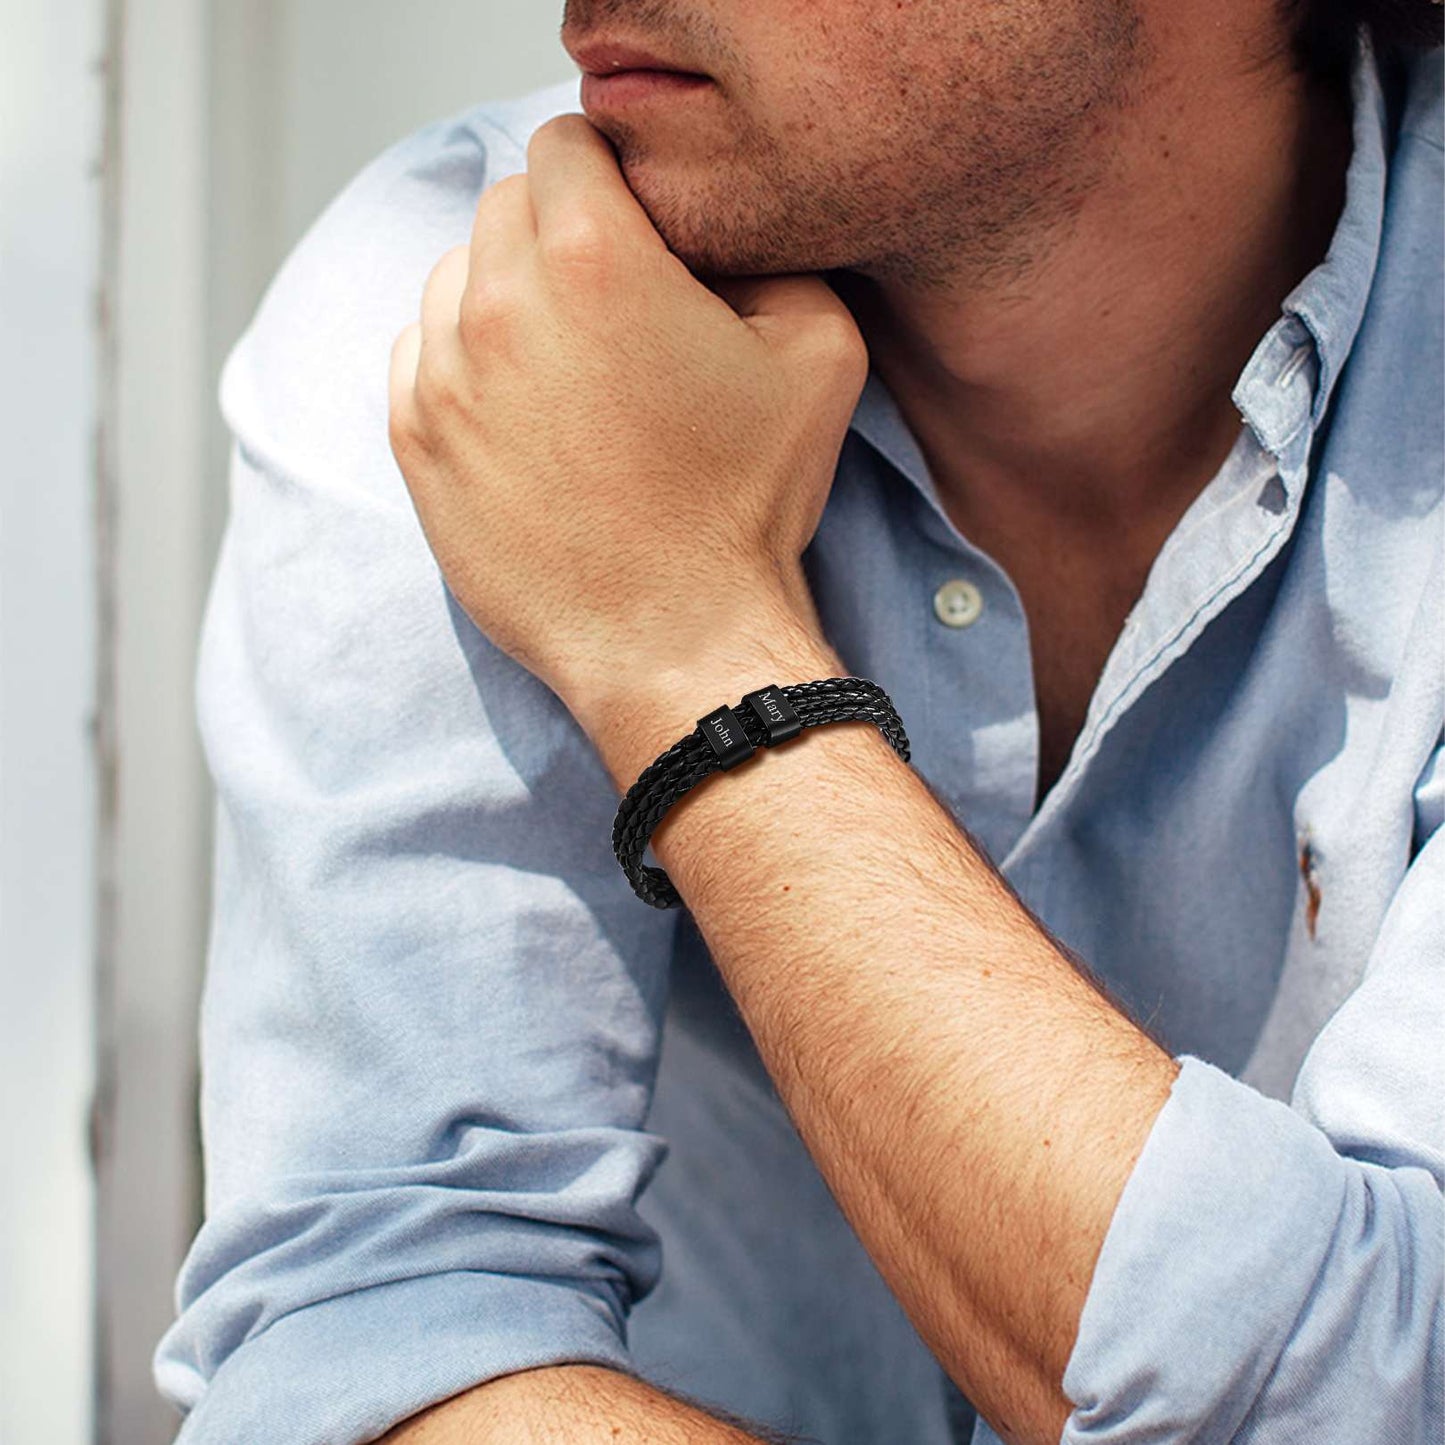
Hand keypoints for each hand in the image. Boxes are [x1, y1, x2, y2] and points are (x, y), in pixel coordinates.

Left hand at [387, 114, 867, 731]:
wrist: (679, 639)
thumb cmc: (747, 503)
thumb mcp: (818, 351)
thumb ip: (764, 254)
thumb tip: (712, 239)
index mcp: (594, 257)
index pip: (567, 143)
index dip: (608, 174)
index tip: (634, 222)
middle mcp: (499, 302)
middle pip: (506, 207)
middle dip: (557, 231)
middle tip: (611, 299)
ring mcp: (443, 377)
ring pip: (455, 278)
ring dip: (503, 294)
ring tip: (565, 359)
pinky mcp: (416, 444)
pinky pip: (416, 355)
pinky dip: (460, 360)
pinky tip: (520, 407)